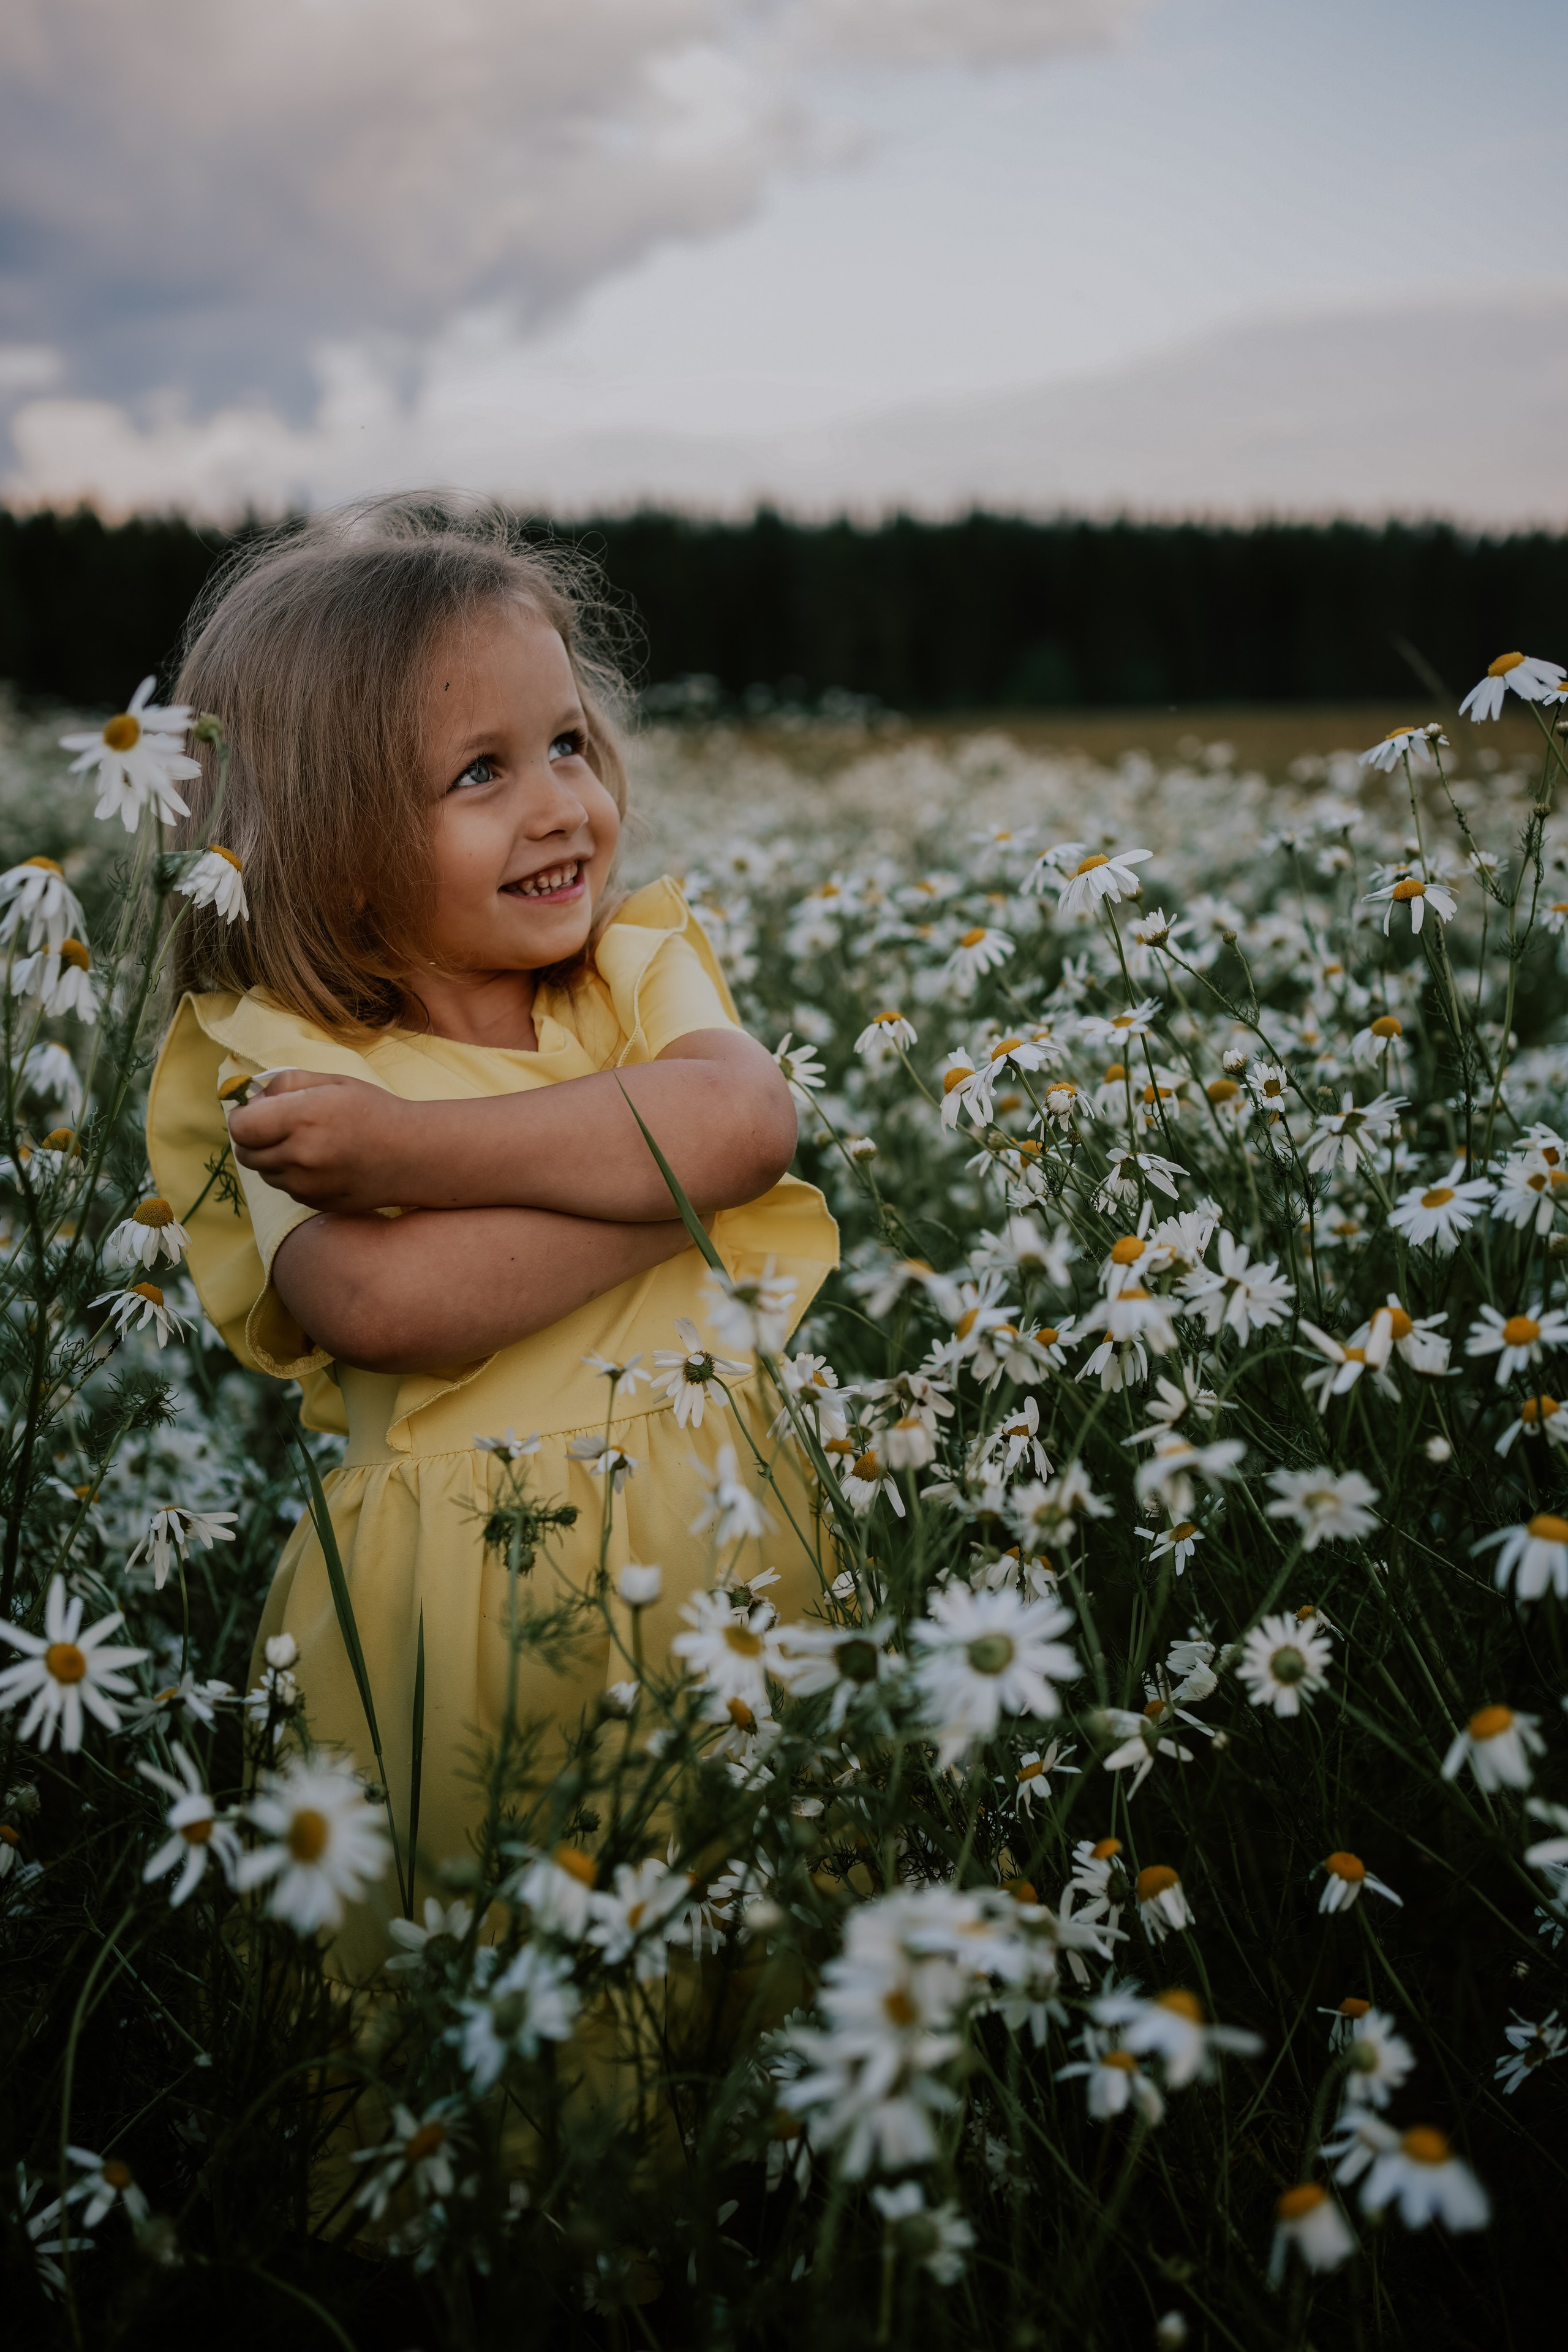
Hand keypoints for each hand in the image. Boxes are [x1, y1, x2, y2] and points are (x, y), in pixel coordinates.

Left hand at [226, 1069, 419, 1212]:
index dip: (242, 1116)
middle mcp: (300, 1156)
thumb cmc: (374, 1111)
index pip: (240, 1127)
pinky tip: (322, 1161)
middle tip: (280, 1124)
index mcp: (301, 1118)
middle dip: (254, 1137)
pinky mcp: (315, 1203)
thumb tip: (252, 1099)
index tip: (257, 1110)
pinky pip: (286, 1188)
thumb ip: (285, 1083)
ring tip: (307, 1142)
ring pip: (264, 1173)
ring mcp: (307, 1185)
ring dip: (274, 1157)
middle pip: (245, 1153)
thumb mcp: (331, 1082)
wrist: (414, 1154)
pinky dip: (293, 1175)